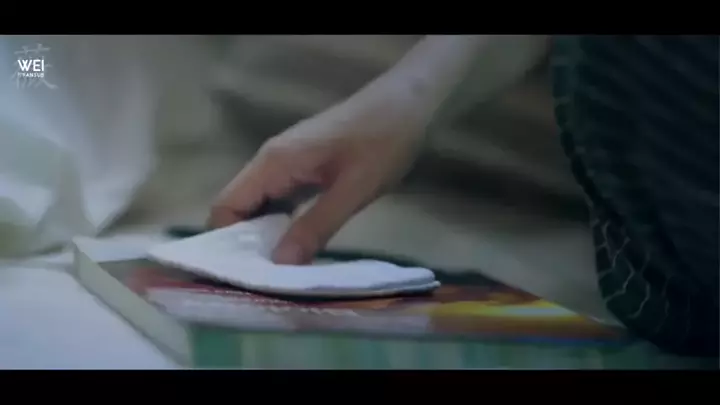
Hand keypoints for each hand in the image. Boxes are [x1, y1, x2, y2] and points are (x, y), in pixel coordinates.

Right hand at [208, 90, 427, 264]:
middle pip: (238, 206)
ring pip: (258, 203)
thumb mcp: (353, 190)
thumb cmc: (382, 142)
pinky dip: (282, 221)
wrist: (407, 101)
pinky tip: (298, 244)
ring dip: (266, 234)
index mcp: (274, 162)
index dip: (228, 243)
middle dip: (246, 243)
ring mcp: (286, 160)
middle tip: (266, 281)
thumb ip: (316, 226)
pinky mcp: (303, 164)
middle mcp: (270, 160)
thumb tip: (279, 265)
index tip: (245, 276)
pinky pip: (279, 197)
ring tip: (281, 271)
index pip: (225, 206)